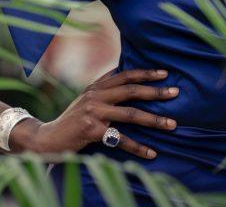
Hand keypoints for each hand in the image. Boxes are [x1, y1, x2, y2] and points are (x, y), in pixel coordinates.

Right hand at [31, 68, 178, 159]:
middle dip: (155, 91)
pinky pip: (121, 138)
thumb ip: (103, 88)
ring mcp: (93, 112)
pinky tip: (151, 152)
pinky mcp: (92, 130)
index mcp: (96, 87)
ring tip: (172, 124)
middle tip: (175, 93)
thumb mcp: (86, 99)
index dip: (145, 73)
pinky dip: (138, 147)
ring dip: (154, 119)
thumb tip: (123, 72)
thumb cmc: (72, 119)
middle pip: (130, 90)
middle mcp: (95, 96)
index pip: (124, 74)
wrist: (50, 137)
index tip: (165, 73)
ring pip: (130, 114)